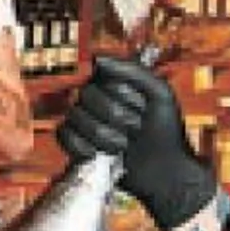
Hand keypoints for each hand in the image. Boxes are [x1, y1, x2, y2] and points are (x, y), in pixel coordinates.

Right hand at [57, 56, 213, 229]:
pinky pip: (64, 134)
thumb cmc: (165, 132)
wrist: (163, 171)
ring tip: (123, 145)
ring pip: (76, 116)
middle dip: (117, 116)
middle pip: (87, 95)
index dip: (123, 92)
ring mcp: (82, 120)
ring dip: (105, 135)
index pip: (100, 74)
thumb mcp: (159, 94)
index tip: (142, 105)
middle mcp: (94, 99)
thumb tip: (97, 59)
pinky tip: (99, 154)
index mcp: (113, 84)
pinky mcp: (74, 142)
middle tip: (136, 128)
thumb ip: (133, 71)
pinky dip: (82, 146)